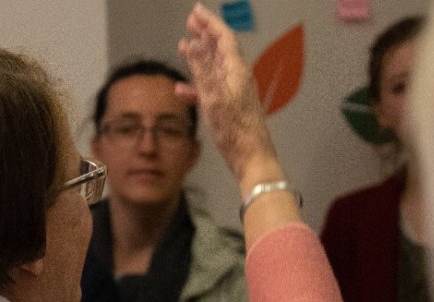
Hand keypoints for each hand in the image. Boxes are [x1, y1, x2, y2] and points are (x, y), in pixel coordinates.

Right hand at [177, 4, 277, 183]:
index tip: (196, 12)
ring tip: (185, 46)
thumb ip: (202, 70)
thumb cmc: (236, 131)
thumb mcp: (214, 97)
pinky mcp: (229, 106)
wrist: (250, 156)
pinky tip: (182, 88)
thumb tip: (194, 44)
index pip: (223, 37)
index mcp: (236, 71)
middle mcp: (237, 77)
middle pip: (220, 48)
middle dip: (205, 33)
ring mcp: (234, 91)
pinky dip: (196, 83)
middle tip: (191, 22)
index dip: (209, 23)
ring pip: (214, 66)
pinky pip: (210, 88)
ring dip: (199, 55)